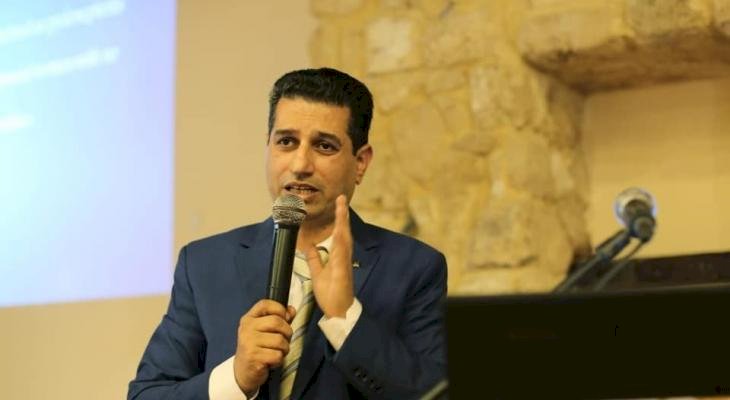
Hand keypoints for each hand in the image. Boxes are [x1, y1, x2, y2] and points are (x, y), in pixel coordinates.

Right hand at [233, 300, 295, 394]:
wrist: (243, 371)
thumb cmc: (257, 348)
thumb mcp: (265, 330)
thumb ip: (279, 319)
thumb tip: (292, 310)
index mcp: (249, 318)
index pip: (265, 304)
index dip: (279, 308)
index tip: (285, 317)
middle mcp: (247, 328)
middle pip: (276, 322)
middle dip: (287, 332)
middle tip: (284, 340)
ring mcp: (249, 342)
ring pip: (279, 340)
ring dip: (284, 348)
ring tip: (277, 352)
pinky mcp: (253, 357)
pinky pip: (277, 355)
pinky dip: (279, 360)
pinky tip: (271, 361)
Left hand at [307, 194, 353, 317]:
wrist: (338, 311)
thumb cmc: (332, 294)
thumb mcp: (318, 273)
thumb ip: (315, 259)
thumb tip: (310, 245)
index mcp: (337, 257)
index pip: (337, 234)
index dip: (338, 219)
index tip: (337, 204)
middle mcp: (342, 257)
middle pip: (344, 231)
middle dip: (343, 215)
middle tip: (342, 198)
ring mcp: (344, 263)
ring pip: (344, 238)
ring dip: (343, 223)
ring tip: (342, 208)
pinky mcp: (342, 271)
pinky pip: (342, 253)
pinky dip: (341, 241)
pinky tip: (340, 230)